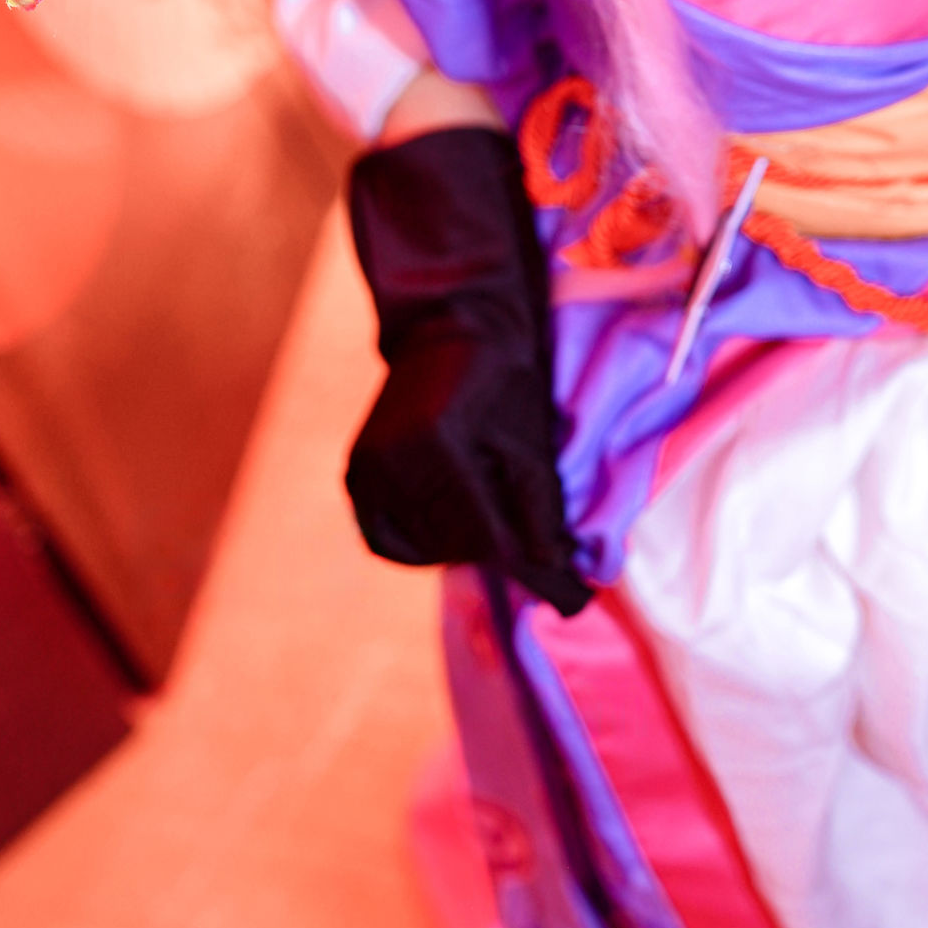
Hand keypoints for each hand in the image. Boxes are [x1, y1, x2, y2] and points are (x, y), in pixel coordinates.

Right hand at [346, 320, 591, 616]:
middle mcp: (391, 458)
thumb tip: (556, 571)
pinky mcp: (354, 473)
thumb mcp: (531, 440)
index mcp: (436, 440)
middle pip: (454, 543)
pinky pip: (385, 539)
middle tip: (537, 547)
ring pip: (424, 546)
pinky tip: (448, 527)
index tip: (572, 601)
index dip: (532, 566)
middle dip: (500, 549)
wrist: (448, 326)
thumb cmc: (503, 377)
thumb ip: (540, 509)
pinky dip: (419, 546)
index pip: (486, 530)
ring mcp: (365, 467)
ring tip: (493, 514)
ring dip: (464, 544)